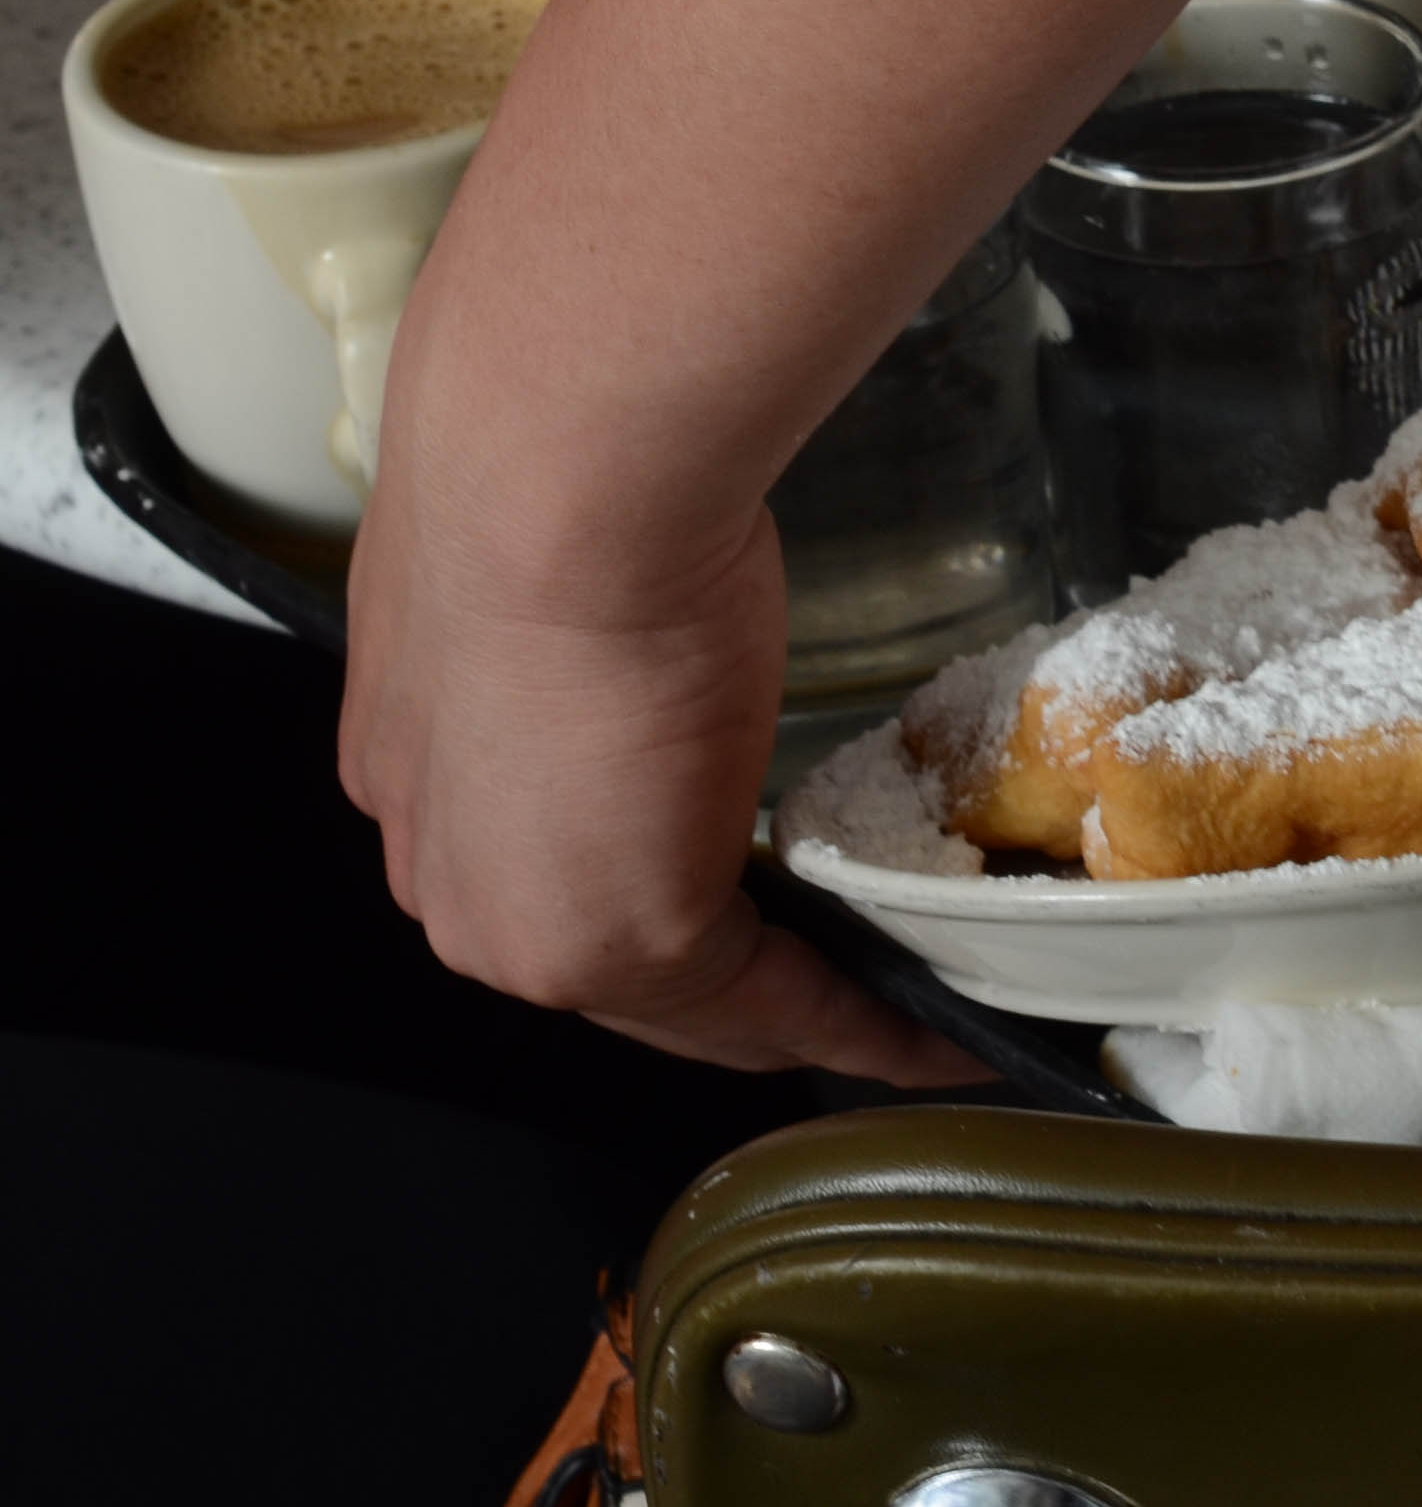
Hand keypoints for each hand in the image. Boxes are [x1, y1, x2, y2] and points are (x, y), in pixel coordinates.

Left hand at [340, 326, 978, 1084]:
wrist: (555, 474)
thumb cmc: (559, 476)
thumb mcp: (554, 568)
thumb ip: (583, 634)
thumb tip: (657, 592)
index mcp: (420, 785)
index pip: (556, 884)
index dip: (659, 908)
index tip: (755, 914)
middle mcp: (451, 882)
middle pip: (611, 978)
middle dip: (728, 997)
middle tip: (841, 996)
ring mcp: (525, 927)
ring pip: (675, 1011)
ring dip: (787, 1023)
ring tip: (890, 1024)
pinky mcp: (627, 938)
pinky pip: (758, 1006)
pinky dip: (845, 1026)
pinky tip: (915, 1032)